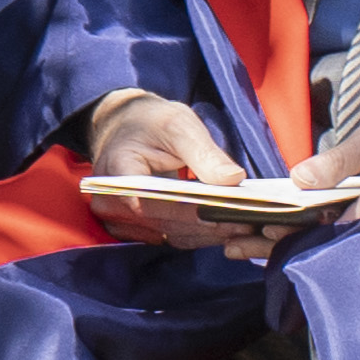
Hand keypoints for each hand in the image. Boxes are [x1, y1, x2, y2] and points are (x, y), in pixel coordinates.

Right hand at [77, 90, 294, 254]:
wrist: (128, 128)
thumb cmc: (151, 122)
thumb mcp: (179, 125)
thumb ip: (205, 153)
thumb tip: (233, 179)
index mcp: (116, 173)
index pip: (152, 204)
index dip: (189, 213)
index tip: (226, 215)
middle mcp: (112, 204)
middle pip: (164, 226)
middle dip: (207, 227)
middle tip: (247, 223)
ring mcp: (122, 220)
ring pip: (171, 236)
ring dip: (208, 235)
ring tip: (244, 227)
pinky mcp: (138, 228)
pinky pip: (171, 236)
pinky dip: (199, 234)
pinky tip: (226, 227)